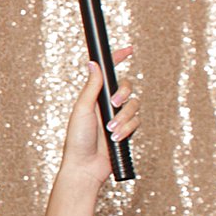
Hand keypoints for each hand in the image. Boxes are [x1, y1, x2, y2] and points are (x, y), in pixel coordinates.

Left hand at [61, 47, 140, 185]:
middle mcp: (107, 105)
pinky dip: (128, 129)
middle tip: (114, 104)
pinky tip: (116, 138)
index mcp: (94, 96)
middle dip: (123, 94)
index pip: (109, 73)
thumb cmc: (78, 139)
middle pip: (127, 87)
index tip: (129, 49)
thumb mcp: (83, 109)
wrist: (85, 165)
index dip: (118, 59)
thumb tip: (93, 63)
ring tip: (110, 130)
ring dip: (124, 118)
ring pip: (134, 106)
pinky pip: (137, 122)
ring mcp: (118, 117)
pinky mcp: (127, 130)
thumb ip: (92, 87)